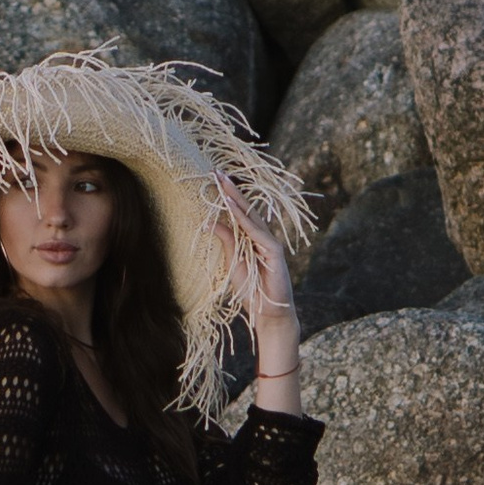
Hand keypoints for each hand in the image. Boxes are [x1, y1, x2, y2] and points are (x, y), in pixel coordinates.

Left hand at [217, 181, 300, 376]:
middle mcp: (261, 236)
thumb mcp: (232, 263)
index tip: (213, 179)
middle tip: (216, 171)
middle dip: (230, 190)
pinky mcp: (274, 251)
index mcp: (251, 239)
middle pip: (244, 208)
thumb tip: (209, 222)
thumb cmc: (251, 291)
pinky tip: (233, 207)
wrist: (268, 313)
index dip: (226, 196)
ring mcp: (269, 242)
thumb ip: (226, 242)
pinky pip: (256, 231)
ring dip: (235, 198)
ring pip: (250, 216)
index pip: (237, 213)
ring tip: (222, 182)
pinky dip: (244, 218)